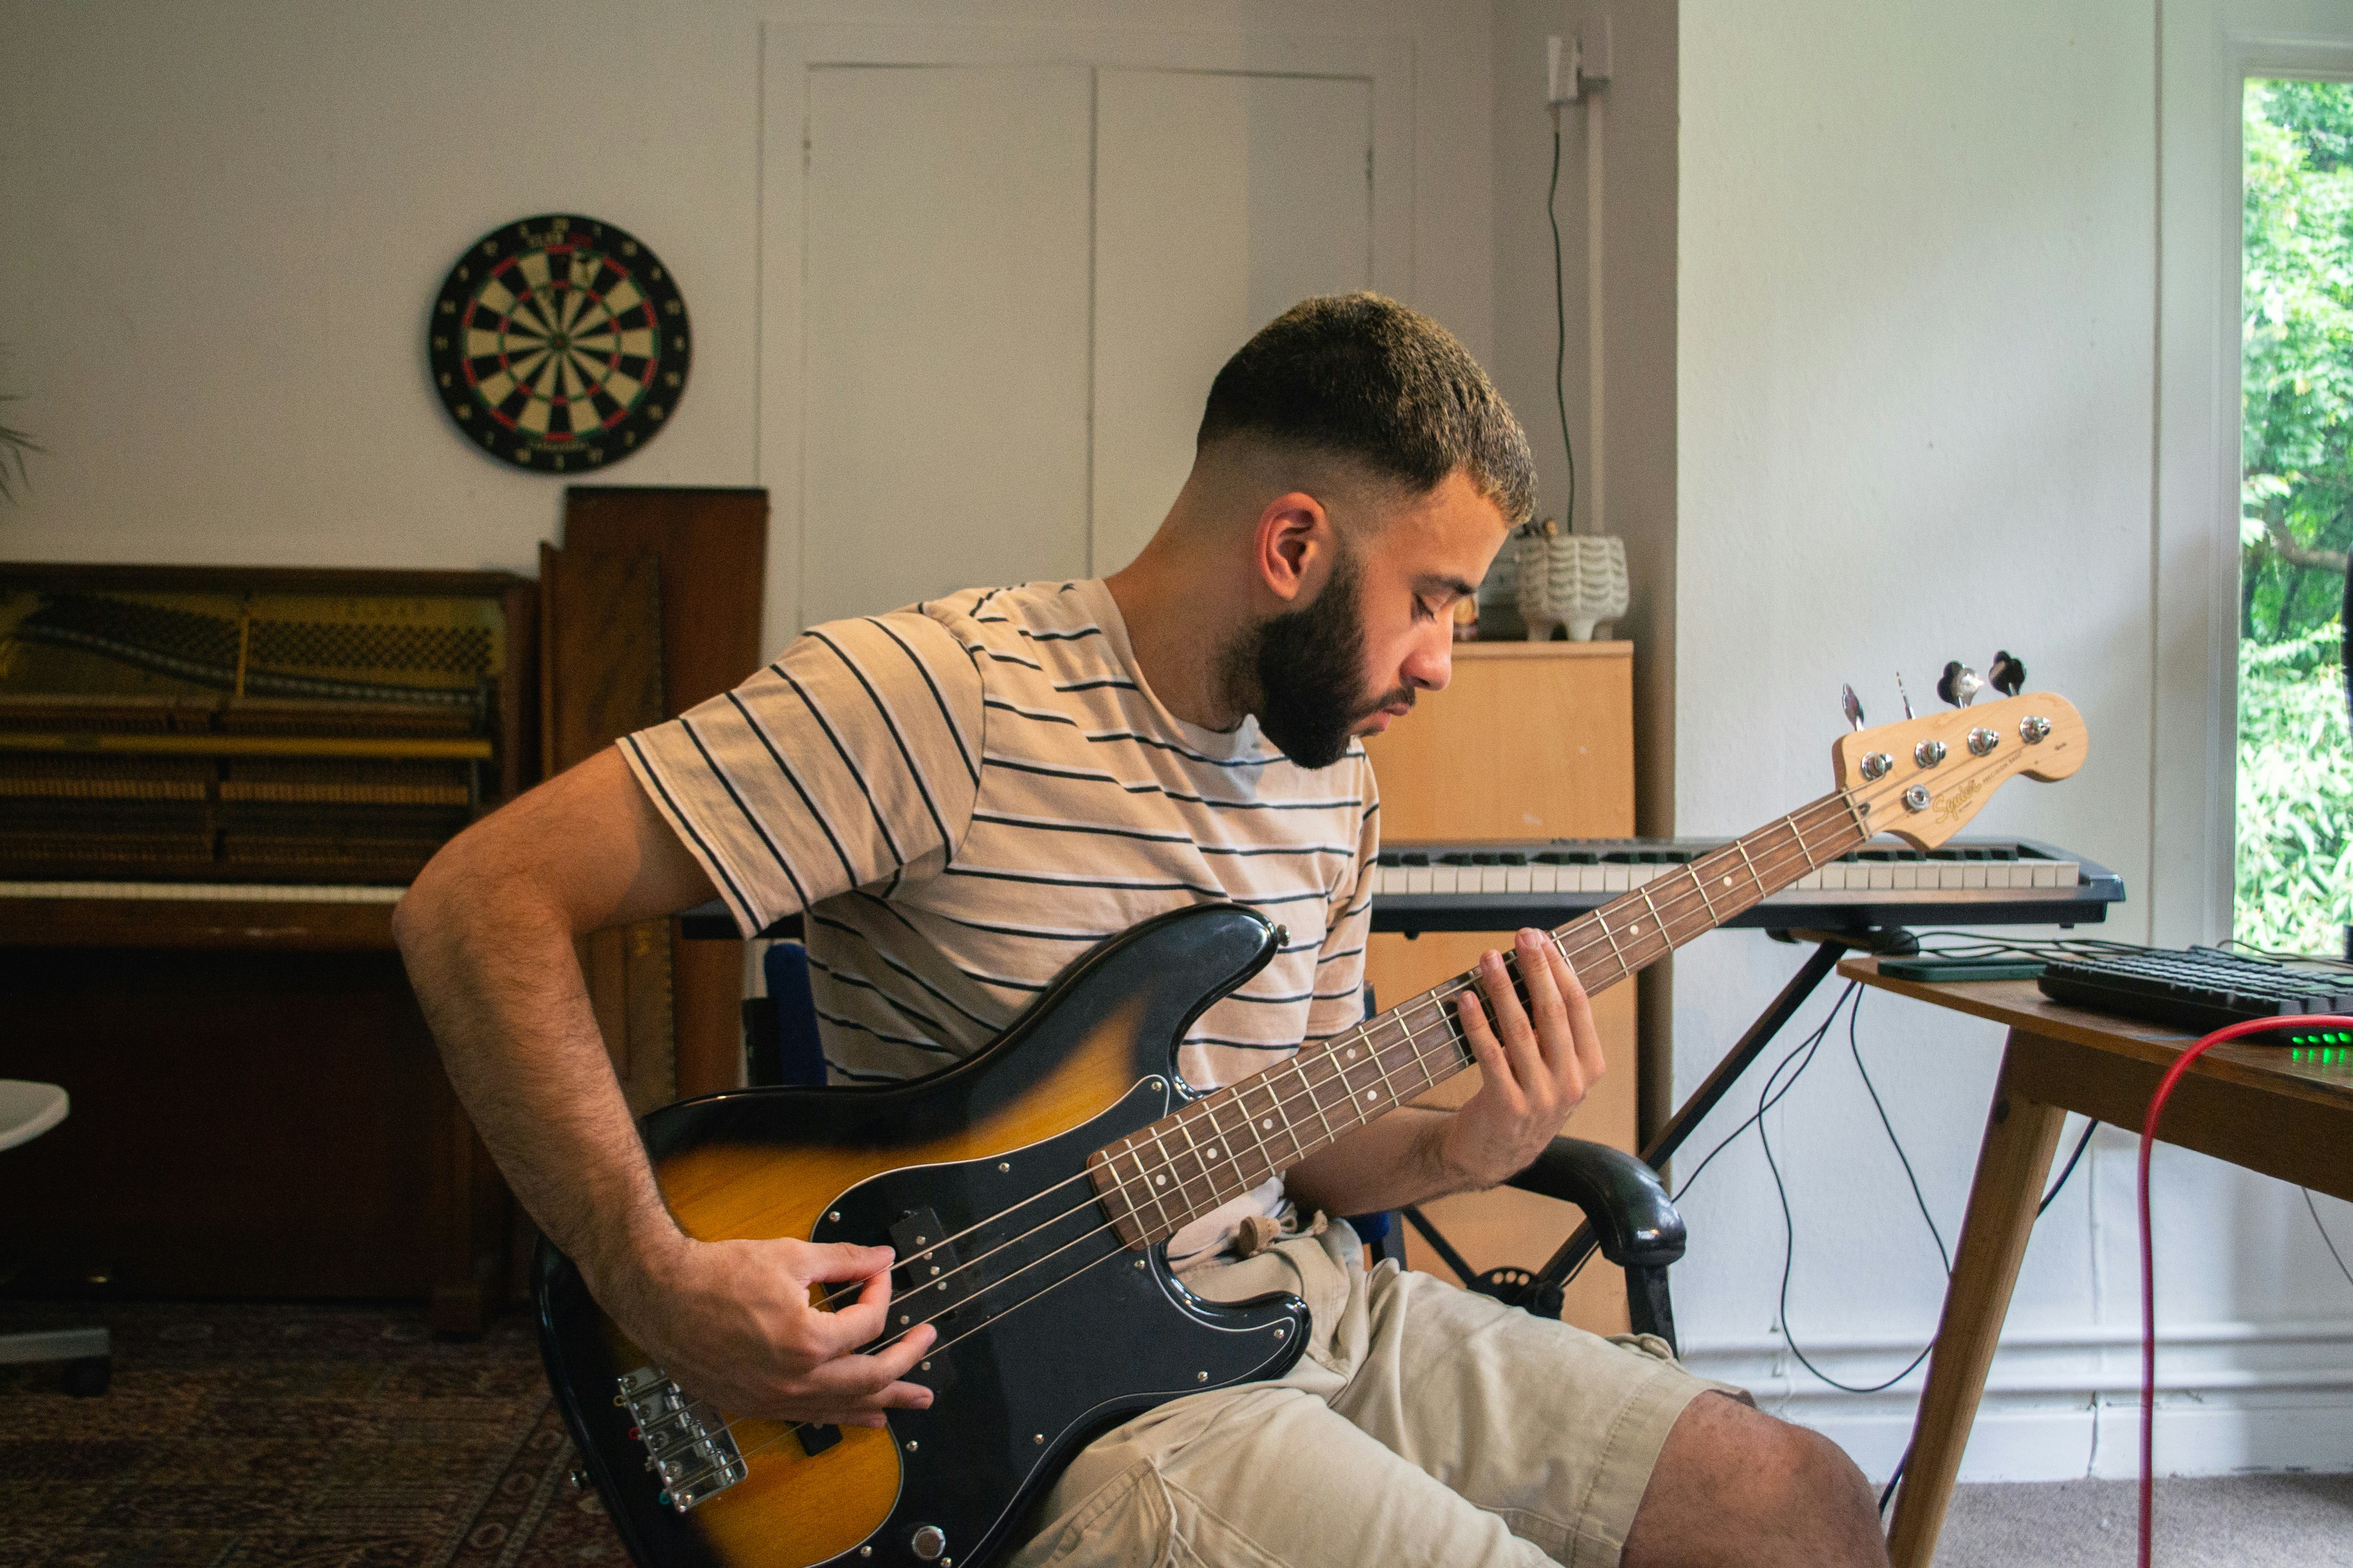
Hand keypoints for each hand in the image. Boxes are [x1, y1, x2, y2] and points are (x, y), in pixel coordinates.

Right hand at [593, 1234, 938, 1425]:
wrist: (660, 1296)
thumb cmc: (717, 1274)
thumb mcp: (789, 1255)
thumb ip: (844, 1260)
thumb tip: (881, 1259)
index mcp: (807, 1340)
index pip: (867, 1323)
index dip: (879, 1292)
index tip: (877, 1273)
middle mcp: (794, 1379)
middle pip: (871, 1378)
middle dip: (907, 1362)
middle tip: (928, 1344)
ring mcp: (774, 1397)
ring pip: (844, 1407)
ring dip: (885, 1401)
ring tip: (915, 1401)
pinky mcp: (756, 1405)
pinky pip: (813, 1416)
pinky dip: (844, 1416)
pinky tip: (866, 1418)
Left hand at [1443, 927, 1604, 1188]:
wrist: (1497, 1153)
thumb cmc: (1526, 1098)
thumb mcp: (1555, 1068)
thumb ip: (1554, 1030)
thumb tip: (1536, 967)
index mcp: (1589, 1067)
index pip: (1578, 1007)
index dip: (1560, 970)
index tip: (1542, 940)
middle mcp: (1570, 1082)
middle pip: (1553, 1013)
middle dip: (1536, 969)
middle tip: (1521, 936)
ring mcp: (1540, 1097)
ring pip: (1521, 1030)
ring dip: (1502, 989)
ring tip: (1487, 958)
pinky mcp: (1506, 1106)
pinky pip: (1491, 1055)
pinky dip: (1477, 1024)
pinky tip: (1466, 999)